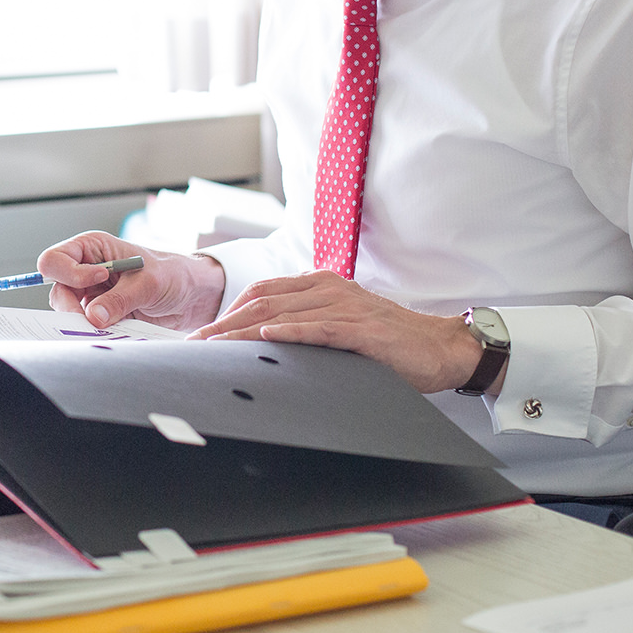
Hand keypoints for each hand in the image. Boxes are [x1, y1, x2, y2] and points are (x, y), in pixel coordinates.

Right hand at [37, 231, 225, 334]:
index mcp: (92, 248)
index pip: (55, 259)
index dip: (70, 273)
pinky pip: (85, 325)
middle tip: (92, 320)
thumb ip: (119, 299)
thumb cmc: (172, 274)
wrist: (190, 296)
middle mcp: (86, 269)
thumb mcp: (148, 283)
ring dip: (82, 322)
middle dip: (71, 306)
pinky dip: (94, 332)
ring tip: (108, 326)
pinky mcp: (100, 314)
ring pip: (67, 310)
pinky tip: (112, 332)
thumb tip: (94, 317)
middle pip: (56, 289)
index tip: (98, 279)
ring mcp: (92, 293)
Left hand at [191, 271, 497, 394]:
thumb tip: (264, 343)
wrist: (439, 347)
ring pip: (282, 315)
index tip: (202, 333)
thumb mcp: (341, 326)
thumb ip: (308, 326)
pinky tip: (265, 339)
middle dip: (223, 323)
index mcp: (321, 285)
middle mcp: (328, 289)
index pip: (262, 292)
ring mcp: (345, 307)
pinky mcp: (362, 329)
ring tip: (213, 347)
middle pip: (263, 302)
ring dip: (242, 331)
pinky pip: (319, 328)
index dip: (228, 311)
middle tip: (194, 344)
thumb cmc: (388, 342)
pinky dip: (289, 332)